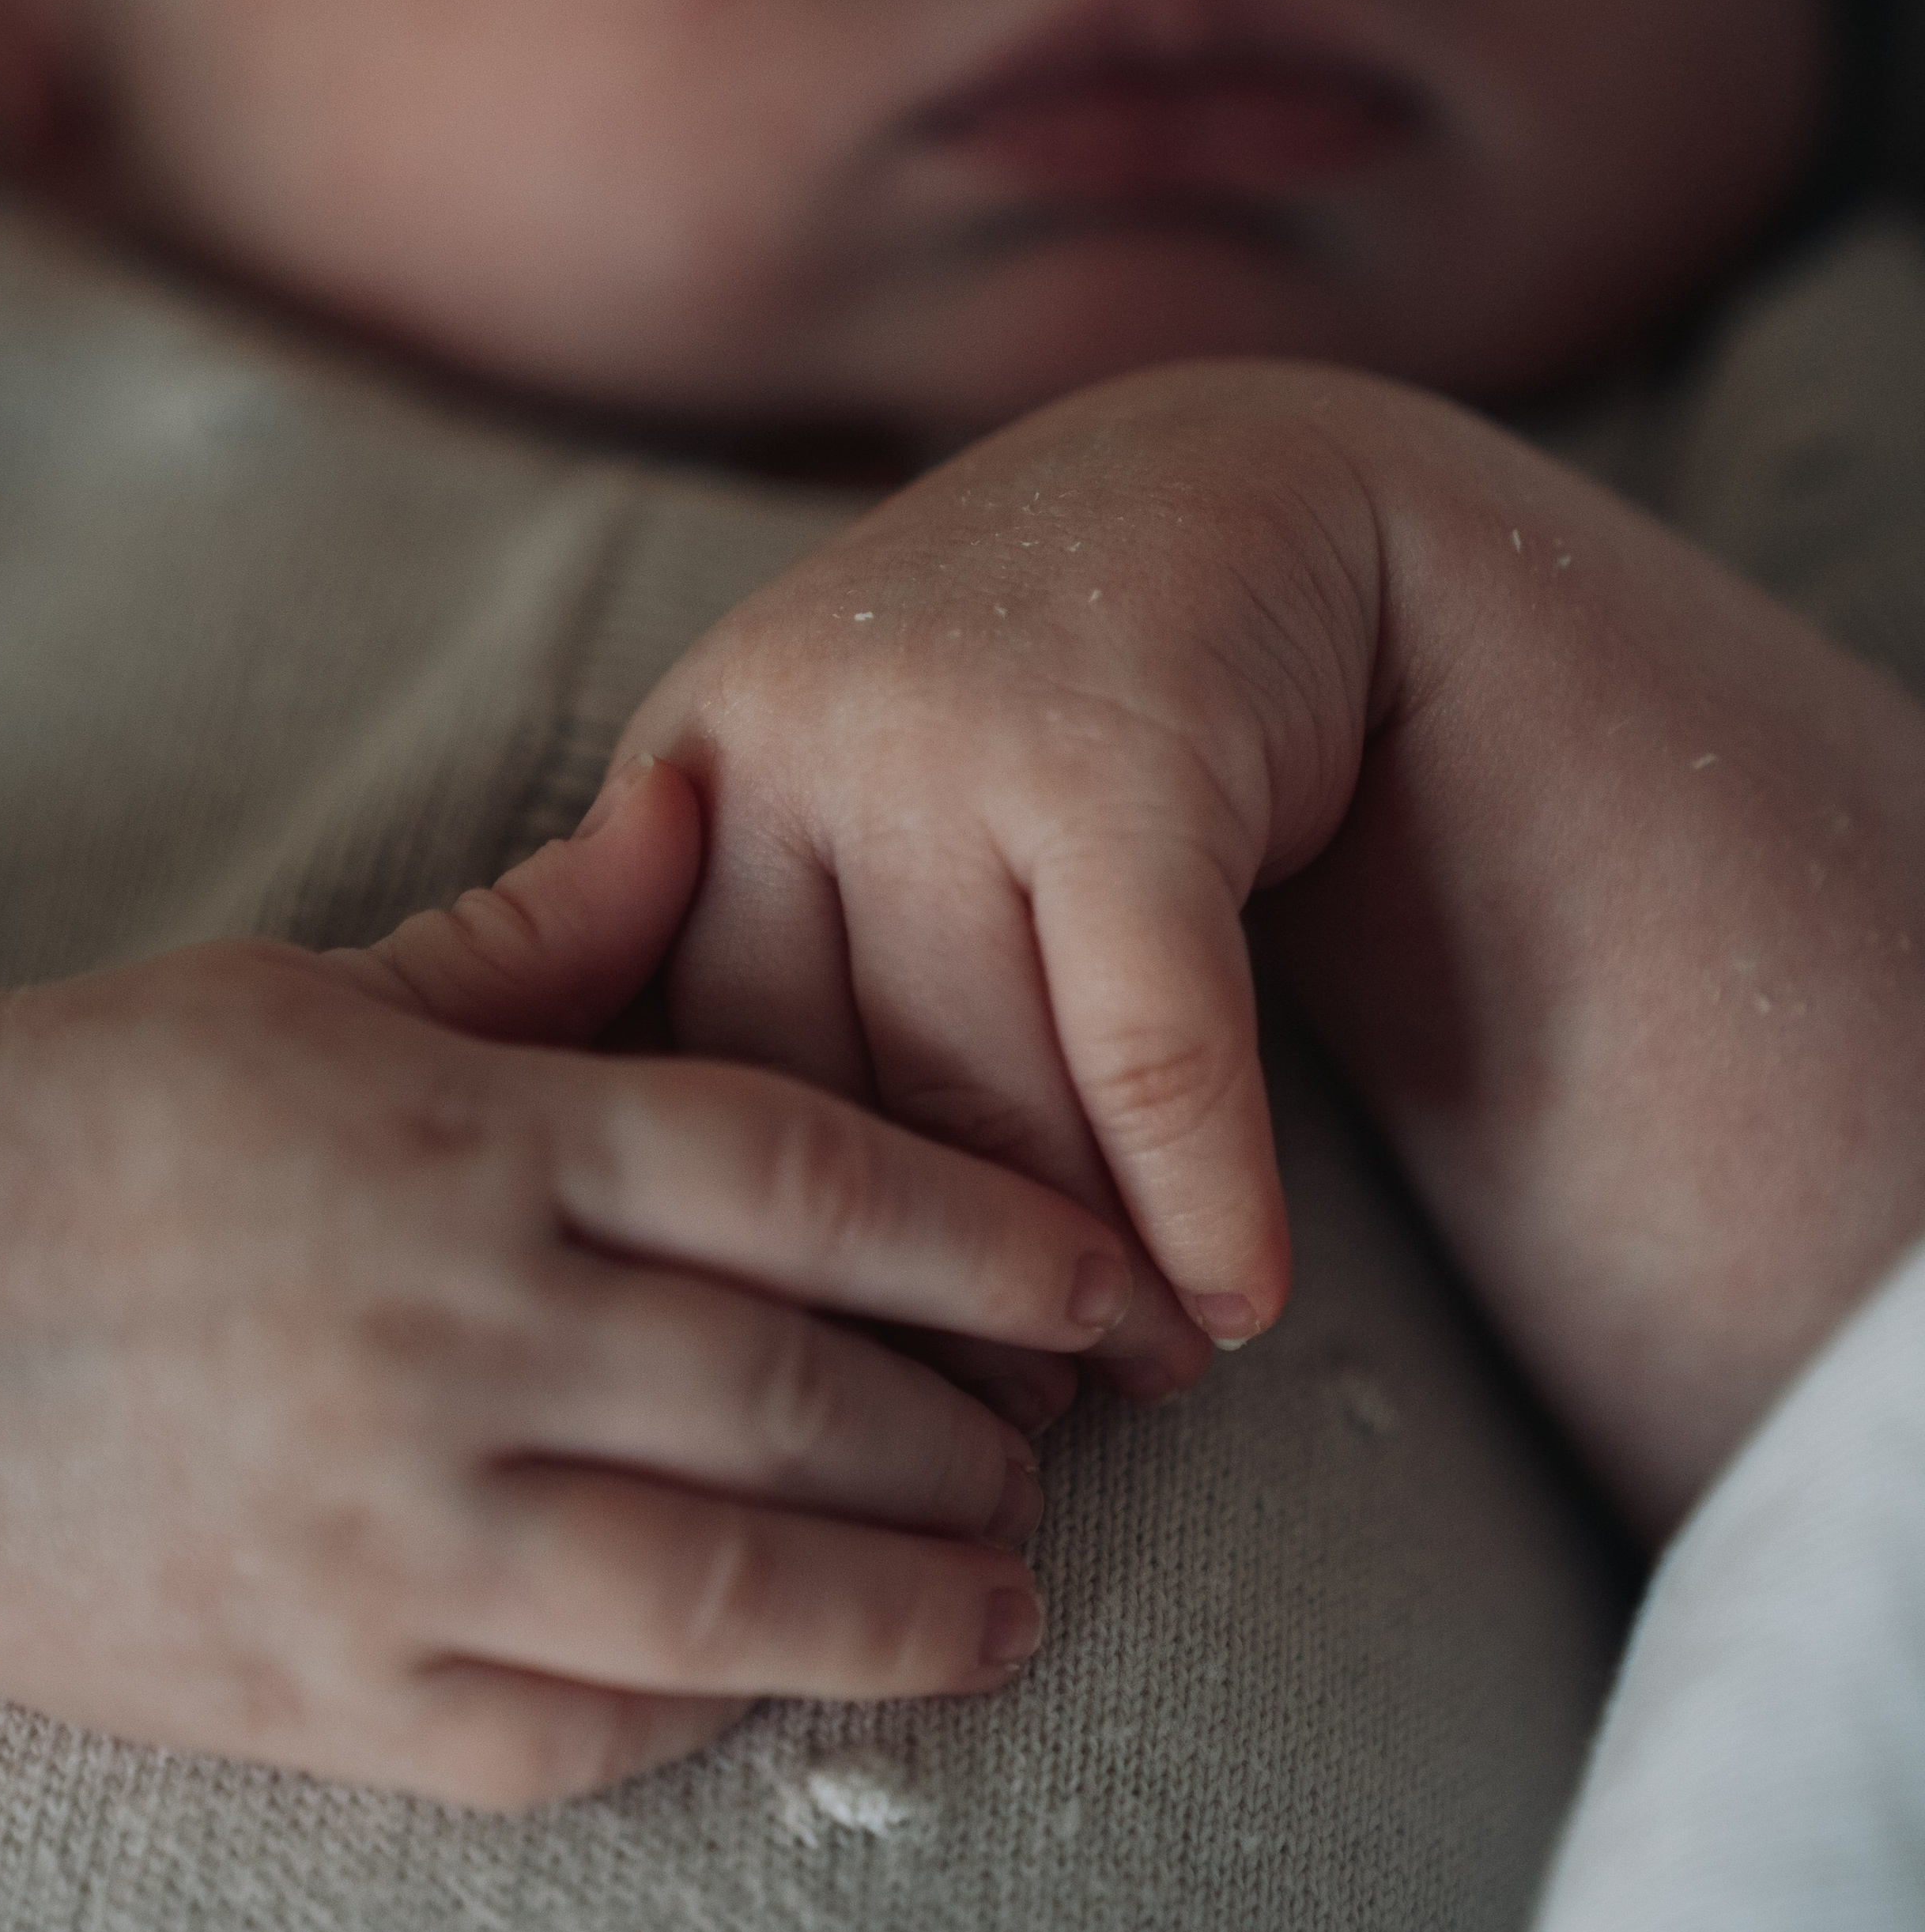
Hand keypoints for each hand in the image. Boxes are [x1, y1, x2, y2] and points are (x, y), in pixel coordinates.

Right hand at [0, 763, 1133, 1806]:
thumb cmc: (85, 1123)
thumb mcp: (311, 988)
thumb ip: (538, 933)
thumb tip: (702, 815)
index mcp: (484, 1139)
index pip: (820, 1184)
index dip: (1002, 1241)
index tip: (1110, 1283)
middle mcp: (467, 1330)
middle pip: (805, 1395)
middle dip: (973, 1436)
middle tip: (1058, 1455)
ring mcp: (392, 1526)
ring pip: (721, 1589)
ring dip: (900, 1609)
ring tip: (1003, 1611)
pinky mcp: (315, 1687)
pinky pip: (564, 1735)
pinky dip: (702, 1716)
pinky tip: (778, 1689)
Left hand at [619, 371, 1380, 1364]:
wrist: (1236, 492)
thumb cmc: (1019, 702)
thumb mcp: (843, 799)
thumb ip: (771, 965)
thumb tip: (722, 1264)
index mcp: (687, 776)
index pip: (697, 1084)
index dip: (773, 1259)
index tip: (829, 1405)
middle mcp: (784, 746)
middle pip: (831, 1109)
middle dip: (917, 1296)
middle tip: (993, 1439)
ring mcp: (947, 742)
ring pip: (990, 1097)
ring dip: (1078, 1274)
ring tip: (1137, 1379)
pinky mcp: (1120, 764)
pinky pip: (1149, 1049)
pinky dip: (1202, 1199)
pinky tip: (1243, 1303)